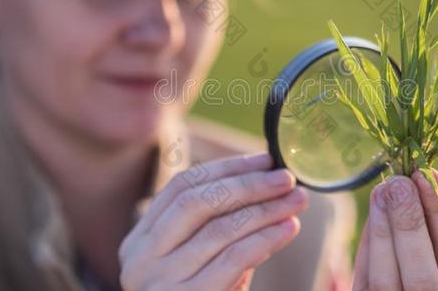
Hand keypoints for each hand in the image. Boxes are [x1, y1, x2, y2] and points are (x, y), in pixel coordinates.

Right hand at [119, 153, 308, 290]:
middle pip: (197, 202)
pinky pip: (232, 260)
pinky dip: (265, 239)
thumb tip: (266, 179)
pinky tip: (287, 229)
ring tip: (296, 203)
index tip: (265, 159)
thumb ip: (221, 224)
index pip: (181, 187)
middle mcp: (141, 259)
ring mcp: (158, 283)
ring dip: (265, 211)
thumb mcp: (202, 260)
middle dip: (248, 185)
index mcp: (141, 241)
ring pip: (219, 230)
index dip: (226, 168)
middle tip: (287, 178)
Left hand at [352, 169, 437, 290]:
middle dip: (410, 223)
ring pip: (386, 282)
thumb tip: (410, 190)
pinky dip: (368, 251)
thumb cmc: (422, 281)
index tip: (429, 175)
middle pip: (423, 274)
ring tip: (381, 191)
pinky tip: (372, 220)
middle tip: (400, 181)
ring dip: (383, 232)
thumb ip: (430, 242)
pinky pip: (364, 285)